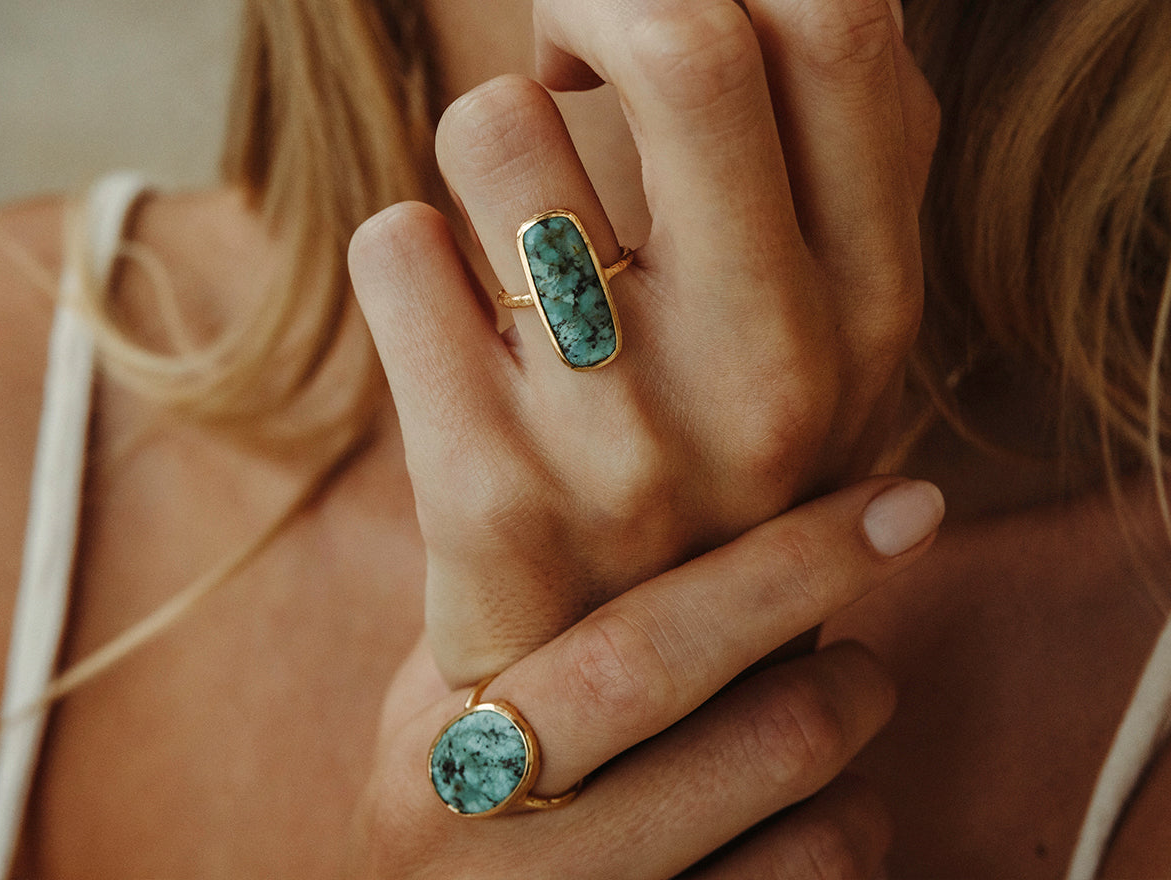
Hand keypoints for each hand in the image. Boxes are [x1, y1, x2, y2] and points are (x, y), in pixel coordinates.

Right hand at [346, 479, 941, 879]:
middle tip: (852, 650)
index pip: (643, 652)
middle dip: (852, 675)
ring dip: (856, 774)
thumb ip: (511, 614)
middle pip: (768, 741)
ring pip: (826, 840)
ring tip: (814, 743)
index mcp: (452, 766)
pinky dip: (847, 845)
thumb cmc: (436, 807)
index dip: (785, 568)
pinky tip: (807, 821)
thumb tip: (656, 483)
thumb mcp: (425, 707)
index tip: (898, 505)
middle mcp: (523, 872)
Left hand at [351, 0, 939, 681]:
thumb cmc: (685, 441)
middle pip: (683, 37)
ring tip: (519, 227)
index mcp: (873, 290)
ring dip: (483, 128)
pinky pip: (393, 243)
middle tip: (564, 26)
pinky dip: (402, 244)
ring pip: (498, 122)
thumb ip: (779, 145)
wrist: (610, 675)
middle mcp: (785, 359)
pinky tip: (452, 319)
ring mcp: (641, 439)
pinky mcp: (496, 496)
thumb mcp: (782, 304)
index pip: (835, 24)